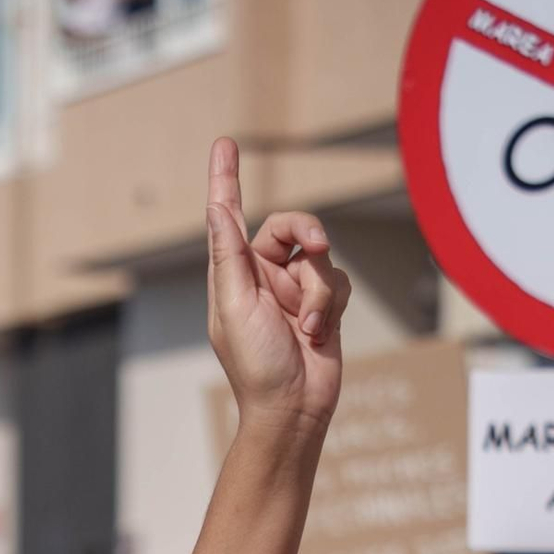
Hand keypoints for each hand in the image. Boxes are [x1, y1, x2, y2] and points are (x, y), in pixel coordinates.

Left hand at [206, 136, 349, 436]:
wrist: (294, 409)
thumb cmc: (256, 365)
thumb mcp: (236, 306)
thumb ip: (229, 254)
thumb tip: (216, 207)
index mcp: (232, 274)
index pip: (228, 216)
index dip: (226, 179)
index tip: (225, 145)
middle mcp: (260, 276)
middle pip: (290, 226)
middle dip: (306, 232)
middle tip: (317, 244)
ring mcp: (292, 291)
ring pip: (319, 257)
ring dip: (317, 292)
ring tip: (306, 328)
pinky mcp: (321, 305)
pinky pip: (337, 280)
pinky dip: (331, 306)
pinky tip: (317, 335)